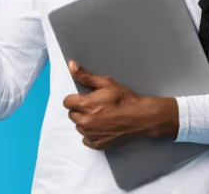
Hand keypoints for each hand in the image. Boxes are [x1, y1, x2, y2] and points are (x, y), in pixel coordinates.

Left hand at [63, 61, 178, 150]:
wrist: (141, 117)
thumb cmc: (124, 98)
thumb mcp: (106, 83)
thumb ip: (85, 76)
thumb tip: (71, 65)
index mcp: (85, 105)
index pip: (67, 102)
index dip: (75, 99)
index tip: (84, 98)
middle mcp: (85, 121)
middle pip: (72, 115)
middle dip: (80, 110)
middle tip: (94, 106)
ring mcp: (91, 134)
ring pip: (79, 127)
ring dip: (85, 122)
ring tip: (99, 117)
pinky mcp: (98, 144)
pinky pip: (86, 140)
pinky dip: (91, 135)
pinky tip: (101, 128)